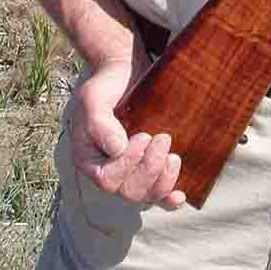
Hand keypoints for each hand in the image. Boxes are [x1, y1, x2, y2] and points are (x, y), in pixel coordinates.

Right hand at [70, 57, 185, 209]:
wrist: (123, 72)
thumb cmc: (105, 86)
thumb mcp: (93, 99)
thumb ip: (100, 124)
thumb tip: (117, 150)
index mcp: (90, 160)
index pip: (107, 179)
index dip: (128, 164)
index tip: (143, 136)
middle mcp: (109, 170)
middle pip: (130, 191)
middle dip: (150, 168)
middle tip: (162, 138)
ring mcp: (131, 170)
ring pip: (146, 195)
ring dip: (163, 180)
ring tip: (173, 156)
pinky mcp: (149, 166)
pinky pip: (158, 193)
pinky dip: (168, 198)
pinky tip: (180, 196)